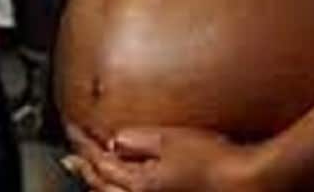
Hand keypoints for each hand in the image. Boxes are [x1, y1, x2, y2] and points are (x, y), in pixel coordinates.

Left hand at [65, 125, 268, 191]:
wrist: (244, 183)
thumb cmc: (213, 162)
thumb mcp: (171, 140)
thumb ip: (138, 140)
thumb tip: (115, 140)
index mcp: (138, 183)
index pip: (98, 160)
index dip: (82, 142)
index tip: (71, 127)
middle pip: (100, 185)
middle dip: (82, 167)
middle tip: (68, 154)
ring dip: (96, 182)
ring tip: (84, 170)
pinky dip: (115, 190)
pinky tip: (120, 184)